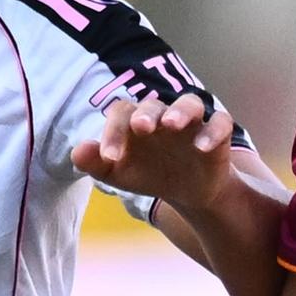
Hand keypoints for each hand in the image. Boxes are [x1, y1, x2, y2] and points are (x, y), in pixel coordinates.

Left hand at [67, 92, 234, 214]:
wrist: (186, 191)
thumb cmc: (148, 174)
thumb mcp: (119, 174)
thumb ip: (96, 163)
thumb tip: (76, 153)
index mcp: (136, 121)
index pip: (121, 114)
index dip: (114, 132)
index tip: (110, 158)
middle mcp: (163, 115)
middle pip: (154, 104)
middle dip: (146, 114)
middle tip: (141, 127)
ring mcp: (192, 122)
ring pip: (189, 103)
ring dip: (180, 111)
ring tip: (172, 124)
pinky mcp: (217, 133)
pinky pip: (219, 122)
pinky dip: (213, 131)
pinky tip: (203, 148)